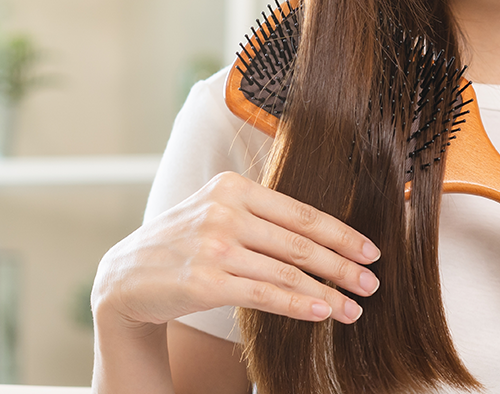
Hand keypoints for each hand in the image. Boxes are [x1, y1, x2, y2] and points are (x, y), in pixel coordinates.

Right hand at [92, 171, 381, 330]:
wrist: (126, 276)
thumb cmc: (184, 245)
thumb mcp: (218, 212)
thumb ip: (263, 215)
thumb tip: (325, 236)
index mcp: (234, 186)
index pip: (302, 212)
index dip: (342, 234)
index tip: (371, 251)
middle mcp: (225, 210)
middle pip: (301, 242)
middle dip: (343, 266)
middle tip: (373, 283)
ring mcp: (214, 245)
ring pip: (288, 272)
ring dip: (328, 293)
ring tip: (355, 309)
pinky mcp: (206, 281)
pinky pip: (265, 294)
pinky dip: (299, 305)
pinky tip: (322, 313)